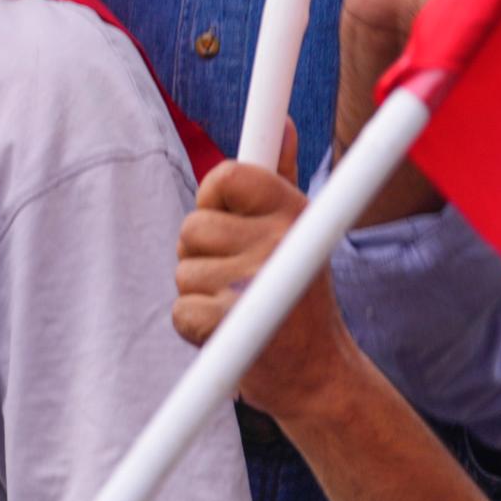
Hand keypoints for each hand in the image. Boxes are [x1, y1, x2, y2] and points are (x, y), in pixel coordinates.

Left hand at [175, 159, 369, 429]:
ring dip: (200, 294)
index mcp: (292, 210)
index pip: (225, 174)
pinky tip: (230, 336)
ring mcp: (257, 282)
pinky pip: (181, 311)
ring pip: (183, 270)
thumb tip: (279, 121)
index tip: (228, 219)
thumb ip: (279, 175)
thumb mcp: (300, 230)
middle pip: (192, 226)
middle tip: (240, 280)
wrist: (320, 379)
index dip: (214, 199)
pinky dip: (194, 329)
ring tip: (241, 310)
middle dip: (203, 255)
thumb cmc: (300, 297)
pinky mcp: (234, 325)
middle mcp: (279, 240)